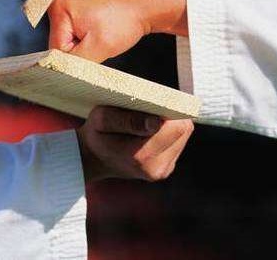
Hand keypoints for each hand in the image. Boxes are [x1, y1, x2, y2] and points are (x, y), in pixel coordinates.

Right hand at [48, 0, 187, 62]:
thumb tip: (61, 75)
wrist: (143, 9)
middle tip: (99, 43)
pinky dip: (88, 43)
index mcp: (59, 9)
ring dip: (84, 49)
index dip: (75, 57)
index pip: (55, 50)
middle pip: (60, 47)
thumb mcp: (98, 48)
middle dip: (80, 52)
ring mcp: (68, 10)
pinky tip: (100, 36)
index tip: (92, 51)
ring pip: (68, 45)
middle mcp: (59, 6)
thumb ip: (74, 64)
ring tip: (101, 38)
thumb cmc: (125, 20)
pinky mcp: (76, 16)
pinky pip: (75, 39)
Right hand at [76, 107, 193, 182]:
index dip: (170, 110)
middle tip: (148, 112)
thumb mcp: (101, 118)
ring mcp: (162, 171)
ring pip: (183, 136)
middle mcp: (155, 168)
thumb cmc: (96, 133)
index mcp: (140, 155)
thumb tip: (157, 122)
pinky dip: (167, 134)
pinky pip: (178, 143)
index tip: (156, 104)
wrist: (93, 158)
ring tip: (145, 123)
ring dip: (169, 125)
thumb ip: (127, 119)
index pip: (176, 127)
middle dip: (170, 117)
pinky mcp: (166, 170)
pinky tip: (148, 134)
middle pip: (183, 130)